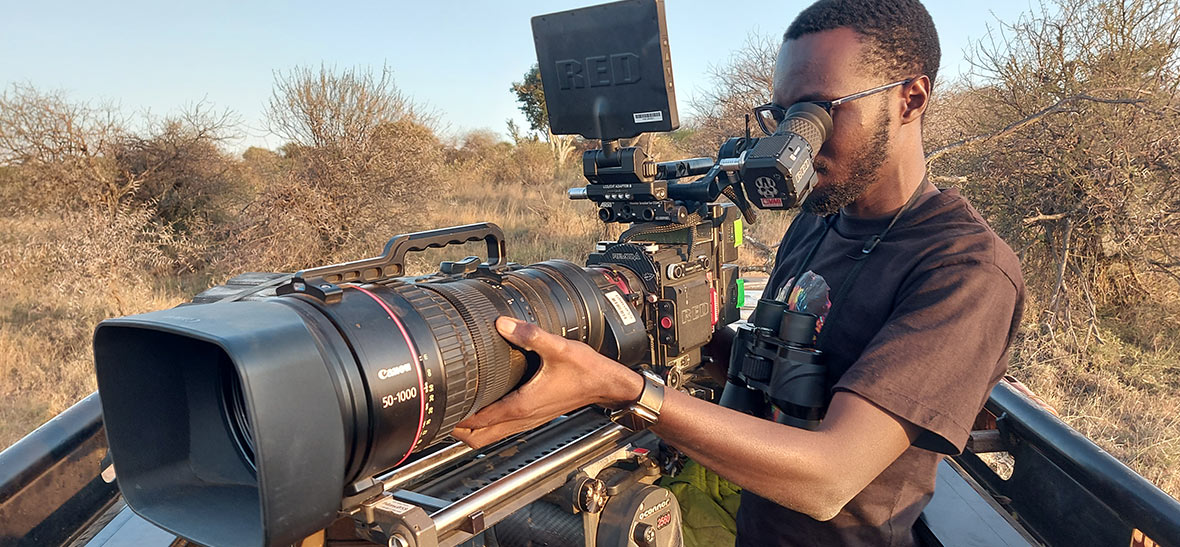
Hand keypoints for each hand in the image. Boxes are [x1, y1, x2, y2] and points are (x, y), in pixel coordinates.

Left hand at [451, 316, 642, 447]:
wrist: (607, 385)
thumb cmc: (587, 371)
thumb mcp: (558, 348)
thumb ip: (529, 335)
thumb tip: (503, 324)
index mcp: (523, 405)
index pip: (481, 420)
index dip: (459, 417)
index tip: (442, 410)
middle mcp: (524, 417)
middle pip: (481, 438)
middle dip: (459, 431)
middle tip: (442, 416)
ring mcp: (529, 420)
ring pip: (491, 436)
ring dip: (472, 430)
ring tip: (456, 413)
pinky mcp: (535, 416)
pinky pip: (503, 428)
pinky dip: (488, 425)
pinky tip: (485, 408)